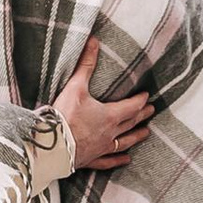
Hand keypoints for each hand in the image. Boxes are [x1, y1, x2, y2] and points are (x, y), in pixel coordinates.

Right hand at [57, 54, 150, 173]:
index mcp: (109, 116)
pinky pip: (109, 161)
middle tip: (151, 111)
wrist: (50, 146)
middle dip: (141, 116)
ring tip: (146, 133)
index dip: (140, 100)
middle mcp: (109, 133)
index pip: (131, 106)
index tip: (146, 96)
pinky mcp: (90, 160)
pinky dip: (118, 160)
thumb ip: (86, 65)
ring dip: (136, 136)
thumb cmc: (64, 116)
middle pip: (130, 123)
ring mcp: (101, 148)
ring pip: (124, 142)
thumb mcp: (75, 87)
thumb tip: (93, 41)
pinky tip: (127, 160)